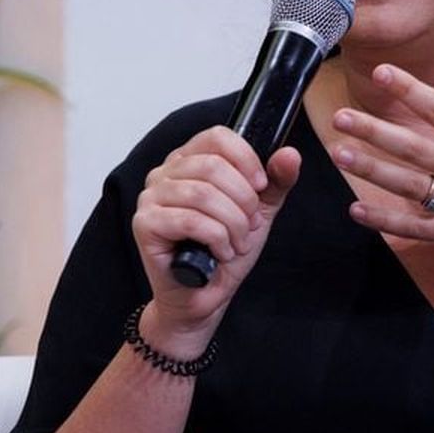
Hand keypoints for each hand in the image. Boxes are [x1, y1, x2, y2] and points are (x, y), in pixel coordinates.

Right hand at [132, 126, 299, 348]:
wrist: (204, 295)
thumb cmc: (225, 250)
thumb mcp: (259, 210)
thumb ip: (276, 181)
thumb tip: (289, 154)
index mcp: (190, 160)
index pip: (218, 137)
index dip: (246, 160)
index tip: (261, 186)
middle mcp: (165, 172)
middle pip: (214, 166)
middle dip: (244, 201)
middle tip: (249, 225)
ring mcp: (151, 197)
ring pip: (203, 194)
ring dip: (232, 223)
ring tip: (237, 242)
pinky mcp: (145, 224)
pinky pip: (190, 220)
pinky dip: (216, 239)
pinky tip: (220, 252)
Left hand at [331, 53, 433, 270]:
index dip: (408, 89)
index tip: (381, 72)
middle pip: (410, 146)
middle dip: (372, 130)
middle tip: (340, 117)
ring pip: (405, 184)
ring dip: (370, 168)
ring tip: (340, 153)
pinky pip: (415, 226)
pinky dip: (384, 220)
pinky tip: (356, 209)